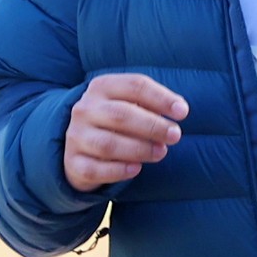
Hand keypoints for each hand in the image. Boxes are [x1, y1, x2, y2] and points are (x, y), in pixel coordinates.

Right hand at [64, 72, 186, 190]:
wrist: (79, 143)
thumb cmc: (116, 121)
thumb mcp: (130, 103)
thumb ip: (152, 105)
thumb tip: (179, 110)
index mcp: (102, 87)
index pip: (134, 86)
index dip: (161, 98)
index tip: (182, 112)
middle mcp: (85, 109)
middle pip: (121, 115)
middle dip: (153, 126)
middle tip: (175, 135)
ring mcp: (76, 136)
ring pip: (108, 144)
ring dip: (139, 149)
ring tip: (161, 152)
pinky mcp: (73, 162)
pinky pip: (95, 169)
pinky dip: (118, 171)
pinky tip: (136, 169)